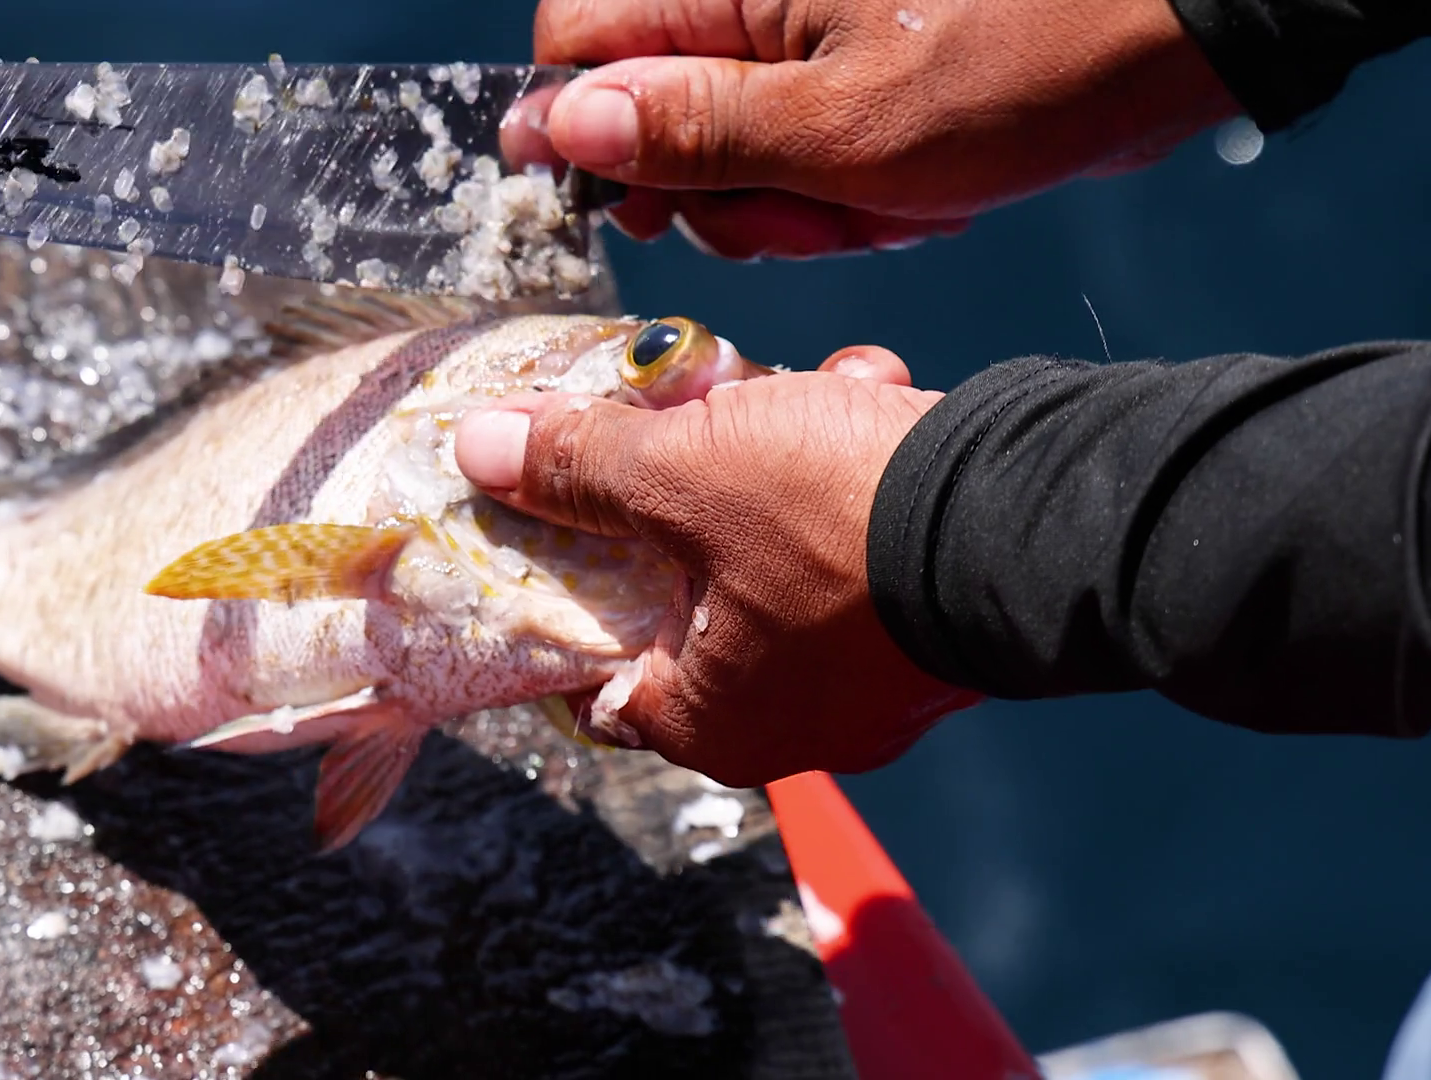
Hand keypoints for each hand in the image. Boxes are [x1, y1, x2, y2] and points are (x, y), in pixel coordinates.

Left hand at [453, 347, 981, 785]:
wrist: (1043, 513)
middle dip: (681, 496)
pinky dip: (853, 473)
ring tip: (790, 391)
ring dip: (774, 462)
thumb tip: (480, 449)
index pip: (600, 685)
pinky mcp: (935, 623)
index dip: (566, 600)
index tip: (557, 526)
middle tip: (676, 425)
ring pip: (781, 556)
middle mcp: (796, 722)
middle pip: (689, 601)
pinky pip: (861, 547)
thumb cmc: (840, 520)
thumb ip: (579, 467)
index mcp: (715, 722)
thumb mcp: (683, 471)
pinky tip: (865, 394)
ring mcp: (875, 679)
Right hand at [501, 0, 1239, 257]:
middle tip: (797, 218)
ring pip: (726, 144)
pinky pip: (796, 149)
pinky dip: (841, 191)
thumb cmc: (1024, 60)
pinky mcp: (850, 68)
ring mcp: (803, 36)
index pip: (576, 42)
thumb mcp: (841, 128)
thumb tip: (569, 127)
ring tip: (878, 204)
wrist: (1165, 33)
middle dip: (716, 191)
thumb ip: (693, 133)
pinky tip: (910, 193)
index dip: (587, 132)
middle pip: (649, 109)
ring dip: (790, 203)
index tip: (633, 205)